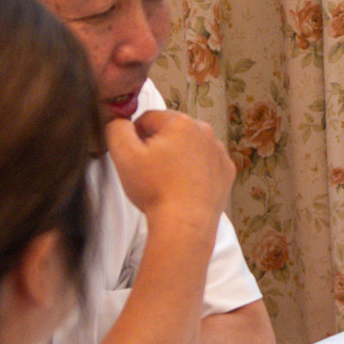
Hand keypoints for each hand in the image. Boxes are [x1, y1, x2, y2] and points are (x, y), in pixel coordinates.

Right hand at [106, 107, 235, 242]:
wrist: (184, 225)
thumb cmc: (155, 191)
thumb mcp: (124, 155)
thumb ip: (116, 129)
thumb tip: (119, 121)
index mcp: (180, 122)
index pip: (148, 119)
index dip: (136, 137)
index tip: (136, 157)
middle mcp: (204, 132)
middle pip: (170, 132)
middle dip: (158, 146)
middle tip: (151, 172)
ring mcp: (219, 152)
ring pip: (189, 147)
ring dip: (177, 158)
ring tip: (167, 182)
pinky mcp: (226, 171)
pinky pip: (205, 164)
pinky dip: (195, 172)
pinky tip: (184, 187)